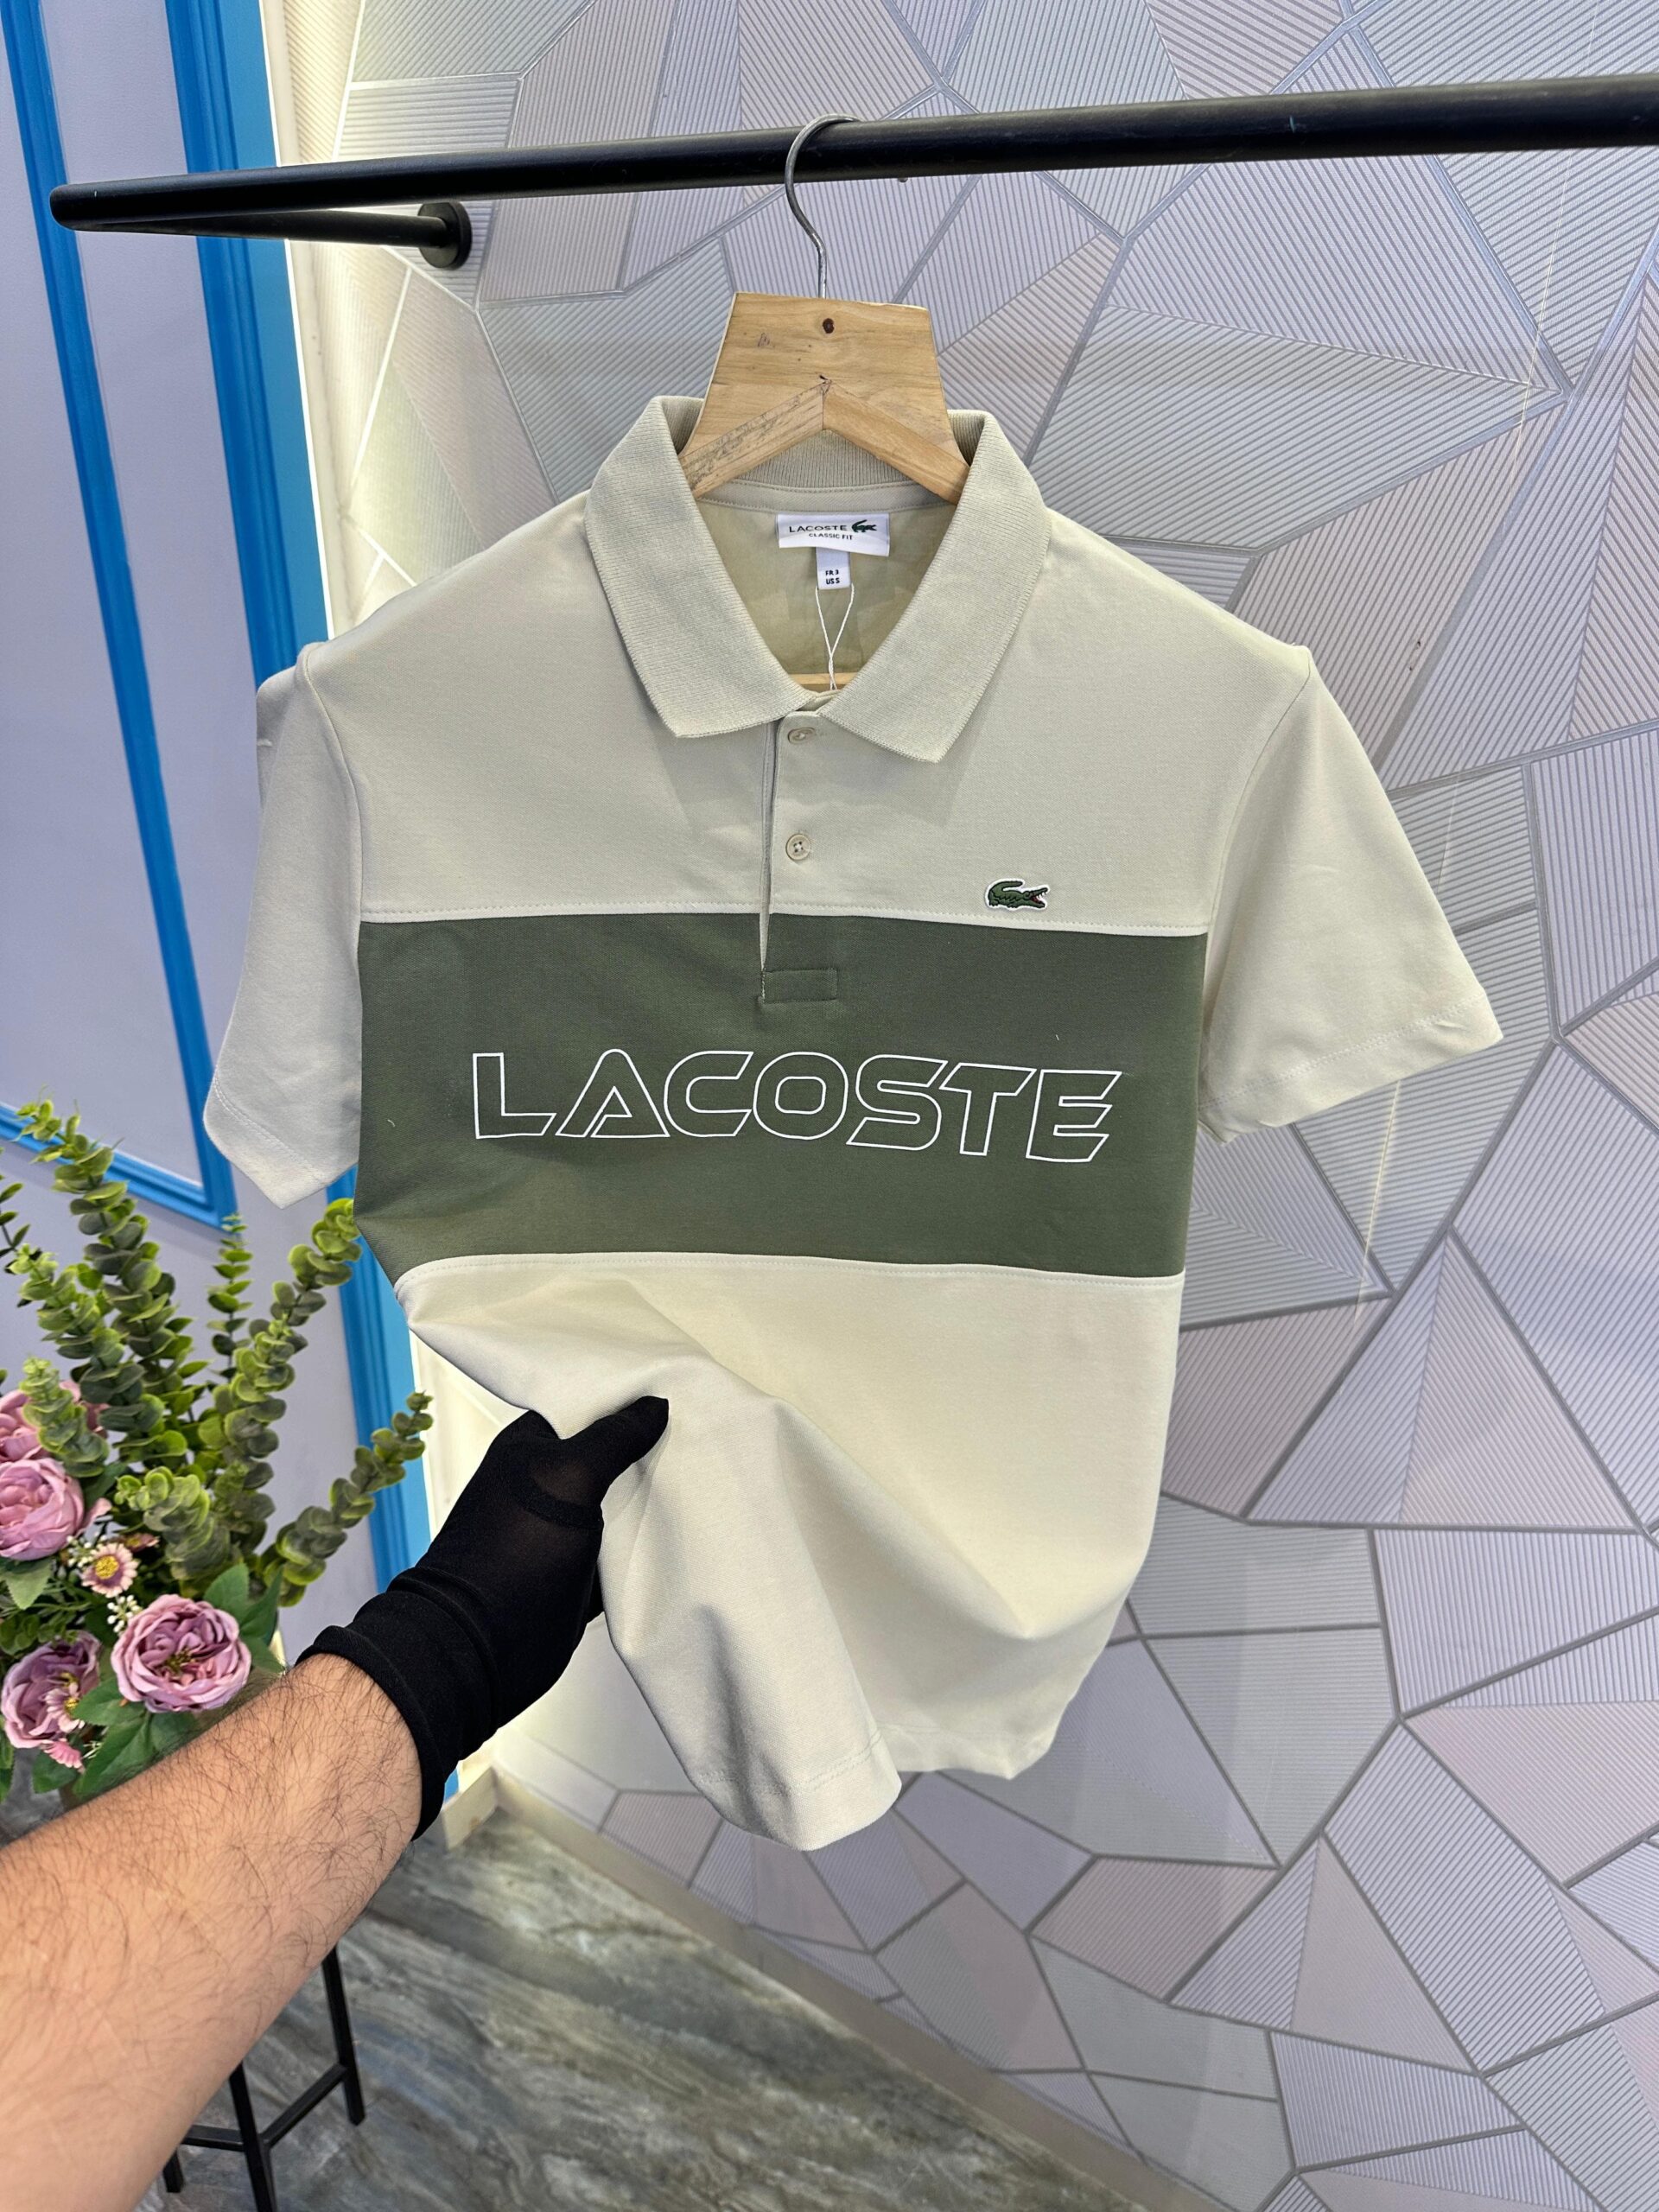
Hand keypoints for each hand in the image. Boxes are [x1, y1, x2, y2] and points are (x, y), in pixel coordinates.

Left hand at [301, 1397, 666, 1832]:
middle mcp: (549, 1483)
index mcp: (532, 1448)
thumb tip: (654, 1405)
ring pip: (625, 1501)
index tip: (682, 1386)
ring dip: (659, 1496)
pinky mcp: (584, 1572)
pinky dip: (654, 1544)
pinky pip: (628, 1549)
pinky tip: (696, 1530)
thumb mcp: (567, 1478)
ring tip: (715, 1472)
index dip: (630, 1397)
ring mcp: (566, 1530)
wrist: (480, 1649)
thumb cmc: (513, 1552)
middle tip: (709, 1427)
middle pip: (612, 1453)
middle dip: (654, 1445)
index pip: (587, 1405)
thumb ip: (612, 1439)